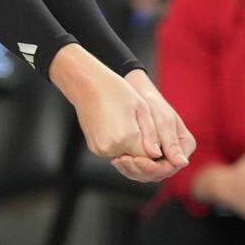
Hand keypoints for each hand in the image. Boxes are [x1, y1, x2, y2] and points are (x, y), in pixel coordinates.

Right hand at [49, 45, 152, 159]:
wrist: (87, 85)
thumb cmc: (116, 91)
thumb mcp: (141, 108)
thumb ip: (151, 134)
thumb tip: (156, 154)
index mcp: (126, 138)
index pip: (148, 158)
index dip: (155, 152)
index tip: (157, 141)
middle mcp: (111, 148)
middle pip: (136, 160)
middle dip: (143, 151)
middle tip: (143, 129)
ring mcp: (100, 149)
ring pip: (124, 157)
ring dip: (131, 148)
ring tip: (130, 126)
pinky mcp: (94, 148)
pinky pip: (113, 152)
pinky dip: (119, 145)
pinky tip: (119, 128)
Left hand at [108, 70, 194, 182]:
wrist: (138, 93)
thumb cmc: (153, 103)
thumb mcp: (164, 120)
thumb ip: (171, 142)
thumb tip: (182, 163)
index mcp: (184, 146)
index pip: (171, 166)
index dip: (154, 168)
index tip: (137, 160)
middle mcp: (174, 155)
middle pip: (158, 173)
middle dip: (140, 170)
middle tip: (123, 161)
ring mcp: (161, 157)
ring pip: (147, 174)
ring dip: (132, 171)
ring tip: (118, 160)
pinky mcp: (148, 157)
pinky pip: (139, 169)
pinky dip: (128, 167)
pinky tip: (117, 160)